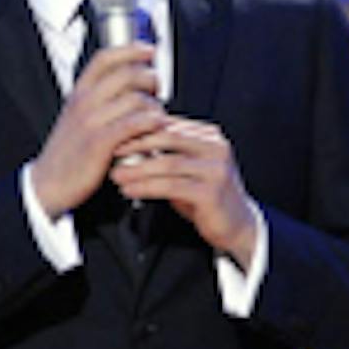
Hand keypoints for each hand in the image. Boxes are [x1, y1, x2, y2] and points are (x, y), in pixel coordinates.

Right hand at [30, 44, 164, 217]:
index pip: (104, 58)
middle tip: (158, 91)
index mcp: (78, 93)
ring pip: (135, 99)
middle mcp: (84, 103)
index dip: (130, 50)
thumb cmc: (68, 153)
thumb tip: (131, 87)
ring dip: (155, 105)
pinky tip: (157, 126)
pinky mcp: (99, 144)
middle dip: (151, 79)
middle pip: (127, 74)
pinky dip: (151, 123)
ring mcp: (90, 123)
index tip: (149, 51)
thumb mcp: (76, 118)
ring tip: (158, 116)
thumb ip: (98, 101)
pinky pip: (134, 124)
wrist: (47, 183)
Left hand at [106, 117, 260, 267]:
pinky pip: (171, 186)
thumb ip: (167, 153)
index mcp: (210, 136)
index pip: (170, 124)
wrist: (236, 224)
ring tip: (116, 175)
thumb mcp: (188, 168)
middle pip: (168, 138)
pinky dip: (146, 187)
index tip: (116, 134)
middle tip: (112, 151)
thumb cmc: (206, 194)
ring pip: (168, 163)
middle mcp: (216, 148)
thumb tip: (129, 142)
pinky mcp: (211, 192)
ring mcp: (216, 170)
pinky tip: (130, 190)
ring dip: (137, 169)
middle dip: (136, 144)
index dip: (140, 128)